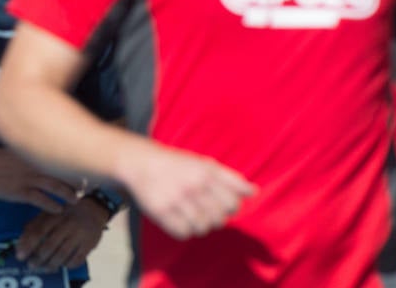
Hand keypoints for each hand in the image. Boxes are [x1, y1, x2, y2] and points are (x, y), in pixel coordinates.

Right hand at [0, 149, 80, 213]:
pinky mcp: (21, 192)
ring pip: (56, 186)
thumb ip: (31, 151)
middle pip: (63, 171)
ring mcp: (28, 178)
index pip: (61, 155)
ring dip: (68, 194)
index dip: (74, 163)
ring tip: (75, 200)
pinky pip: (42, 200)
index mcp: (34, 151)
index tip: (84, 168)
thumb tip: (46, 151)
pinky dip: (53, 205)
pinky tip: (59, 210)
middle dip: (76, 180)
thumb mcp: (16, 149)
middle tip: (85, 187)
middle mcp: (34, 163)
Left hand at [14, 196, 109, 271]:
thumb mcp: (50, 213)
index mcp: (55, 215)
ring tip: (44, 268)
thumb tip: (20, 243)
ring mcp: (79, 234)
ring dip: (51, 264)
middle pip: (50, 245)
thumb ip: (34, 226)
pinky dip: (67, 265)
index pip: (39, 231)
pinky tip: (62, 265)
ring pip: (62, 254)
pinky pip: (77, 259)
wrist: (94, 208)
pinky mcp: (90, 243)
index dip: (28, 245)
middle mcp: (67, 224)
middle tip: (31, 265)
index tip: (20, 256)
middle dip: (38, 258)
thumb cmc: (66, 213)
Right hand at [120, 142, 254, 239]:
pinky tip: (179, 218)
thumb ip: (230, 178)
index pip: (233, 203)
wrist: (140, 162)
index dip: (230, 207)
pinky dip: (184, 230)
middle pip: (220, 219)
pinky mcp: (161, 212)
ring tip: (191, 214)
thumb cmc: (177, 164)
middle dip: (215, 217)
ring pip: (203, 228)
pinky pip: (184, 233)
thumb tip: (255, 192)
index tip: (220, 203)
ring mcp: (176, 200)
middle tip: (203, 208)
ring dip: (200, 225)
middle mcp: (193, 186)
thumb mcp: (204, 164)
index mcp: (206, 172)